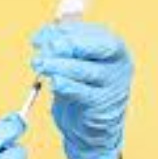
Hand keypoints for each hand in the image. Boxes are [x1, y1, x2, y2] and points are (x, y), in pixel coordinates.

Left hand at [32, 22, 133, 158]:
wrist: (89, 127)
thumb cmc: (80, 88)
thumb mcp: (71, 63)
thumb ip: (59, 46)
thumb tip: (42, 35)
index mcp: (112, 47)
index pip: (93, 32)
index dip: (66, 31)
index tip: (41, 37)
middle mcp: (118, 64)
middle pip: (97, 47)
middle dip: (68, 44)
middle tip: (45, 48)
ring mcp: (113, 86)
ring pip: (86, 70)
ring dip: (60, 65)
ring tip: (39, 64)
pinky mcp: (101, 106)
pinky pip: (83, 93)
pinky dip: (66, 85)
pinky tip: (54, 82)